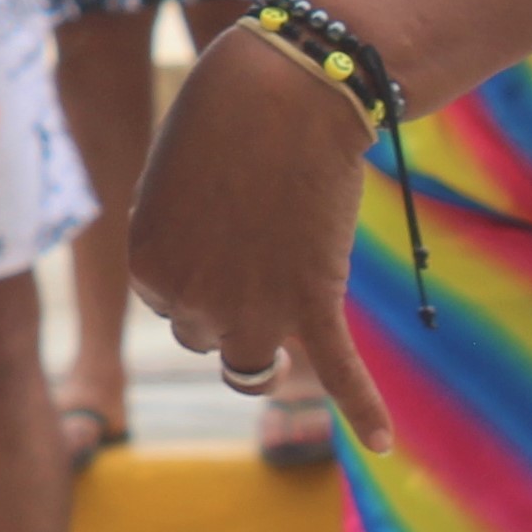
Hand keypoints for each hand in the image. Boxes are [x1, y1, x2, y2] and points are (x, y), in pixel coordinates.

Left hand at [125, 28, 393, 455]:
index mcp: (147, 269)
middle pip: (208, 335)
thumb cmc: (224, 117)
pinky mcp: (314, 306)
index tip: (221, 221)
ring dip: (265, 349)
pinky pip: (340, 374)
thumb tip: (195, 262)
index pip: (168, 302)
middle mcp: (191, 304)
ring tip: (284, 327)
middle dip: (226, 298)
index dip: (197, 266)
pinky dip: (364, 410)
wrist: (283, 90)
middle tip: (255, 235)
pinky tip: (384, 441)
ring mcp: (254, 313)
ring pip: (251, 366)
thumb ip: (180, 233)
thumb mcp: (176, 178)